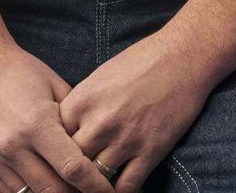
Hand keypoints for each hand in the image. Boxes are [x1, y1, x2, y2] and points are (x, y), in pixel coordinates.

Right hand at [0, 41, 116, 192]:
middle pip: (53, 190)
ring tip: (68, 188)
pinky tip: (44, 185)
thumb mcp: (55, 87)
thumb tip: (97, 146)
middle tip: (90, 190)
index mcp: (37, 123)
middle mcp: (14, 145)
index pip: (72, 168)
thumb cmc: (22, 72)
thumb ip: (75, 119)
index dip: (94, 185)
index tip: (108, 191)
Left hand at [54, 28, 213, 192]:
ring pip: (96, 180)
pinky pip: (126, 187)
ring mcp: (124, 139)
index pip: (54, 140)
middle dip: (73, 171)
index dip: (56, 151)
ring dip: (95, 184)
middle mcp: (99, 123)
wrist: (181, 57)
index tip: (60, 158)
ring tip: (94, 186)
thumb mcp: (98, 77)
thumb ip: (80, 107)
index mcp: (81, 101)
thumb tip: (67, 132)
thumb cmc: (139, 62)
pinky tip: (117, 190)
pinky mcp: (149, 152)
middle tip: (75, 177)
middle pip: (72, 163)